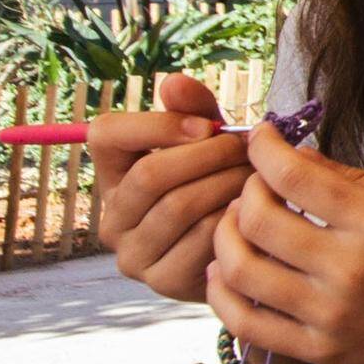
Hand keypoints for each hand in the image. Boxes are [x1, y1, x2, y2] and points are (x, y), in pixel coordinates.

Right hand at [93, 73, 251, 303]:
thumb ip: (195, 110)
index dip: (158, 123)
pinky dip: (232, 218)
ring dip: (226, 184)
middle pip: (149, 174)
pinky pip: (200, 239)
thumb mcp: (211, 143)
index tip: (209, 124)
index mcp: (113, 175)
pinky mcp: (162, 281)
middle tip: (248, 148)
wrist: (248, 248)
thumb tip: (173, 82)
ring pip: (177, 206)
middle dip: (207, 155)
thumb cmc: (223, 184)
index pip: (106, 134)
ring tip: (257, 174)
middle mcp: (112, 218)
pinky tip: (254, 209)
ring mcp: (133, 255)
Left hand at [205, 122, 363, 363]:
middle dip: (244, 188)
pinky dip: (223, 295)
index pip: (293, 175)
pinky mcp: (322, 351)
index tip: (262, 137)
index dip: (264, 147)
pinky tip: (226, 272)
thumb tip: (299, 156)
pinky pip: (247, 324)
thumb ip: (356, 180)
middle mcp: (351, 270)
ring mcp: (332, 316)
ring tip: (237, 223)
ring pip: (241, 270)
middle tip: (256, 181)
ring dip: (226, 237)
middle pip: (257, 219)